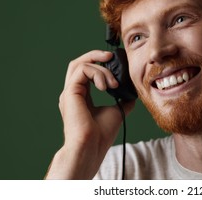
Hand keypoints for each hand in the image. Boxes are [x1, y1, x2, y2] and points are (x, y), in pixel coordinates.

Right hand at [46, 50, 134, 178]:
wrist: (92, 147)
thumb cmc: (101, 134)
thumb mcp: (117, 111)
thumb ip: (121, 99)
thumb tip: (132, 91)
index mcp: (80, 96)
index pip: (85, 71)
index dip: (99, 63)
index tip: (115, 63)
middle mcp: (72, 92)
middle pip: (78, 62)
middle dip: (95, 55)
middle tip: (111, 56)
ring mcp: (69, 92)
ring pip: (80, 64)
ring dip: (101, 69)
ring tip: (113, 84)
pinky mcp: (70, 92)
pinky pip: (82, 70)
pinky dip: (97, 73)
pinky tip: (106, 86)